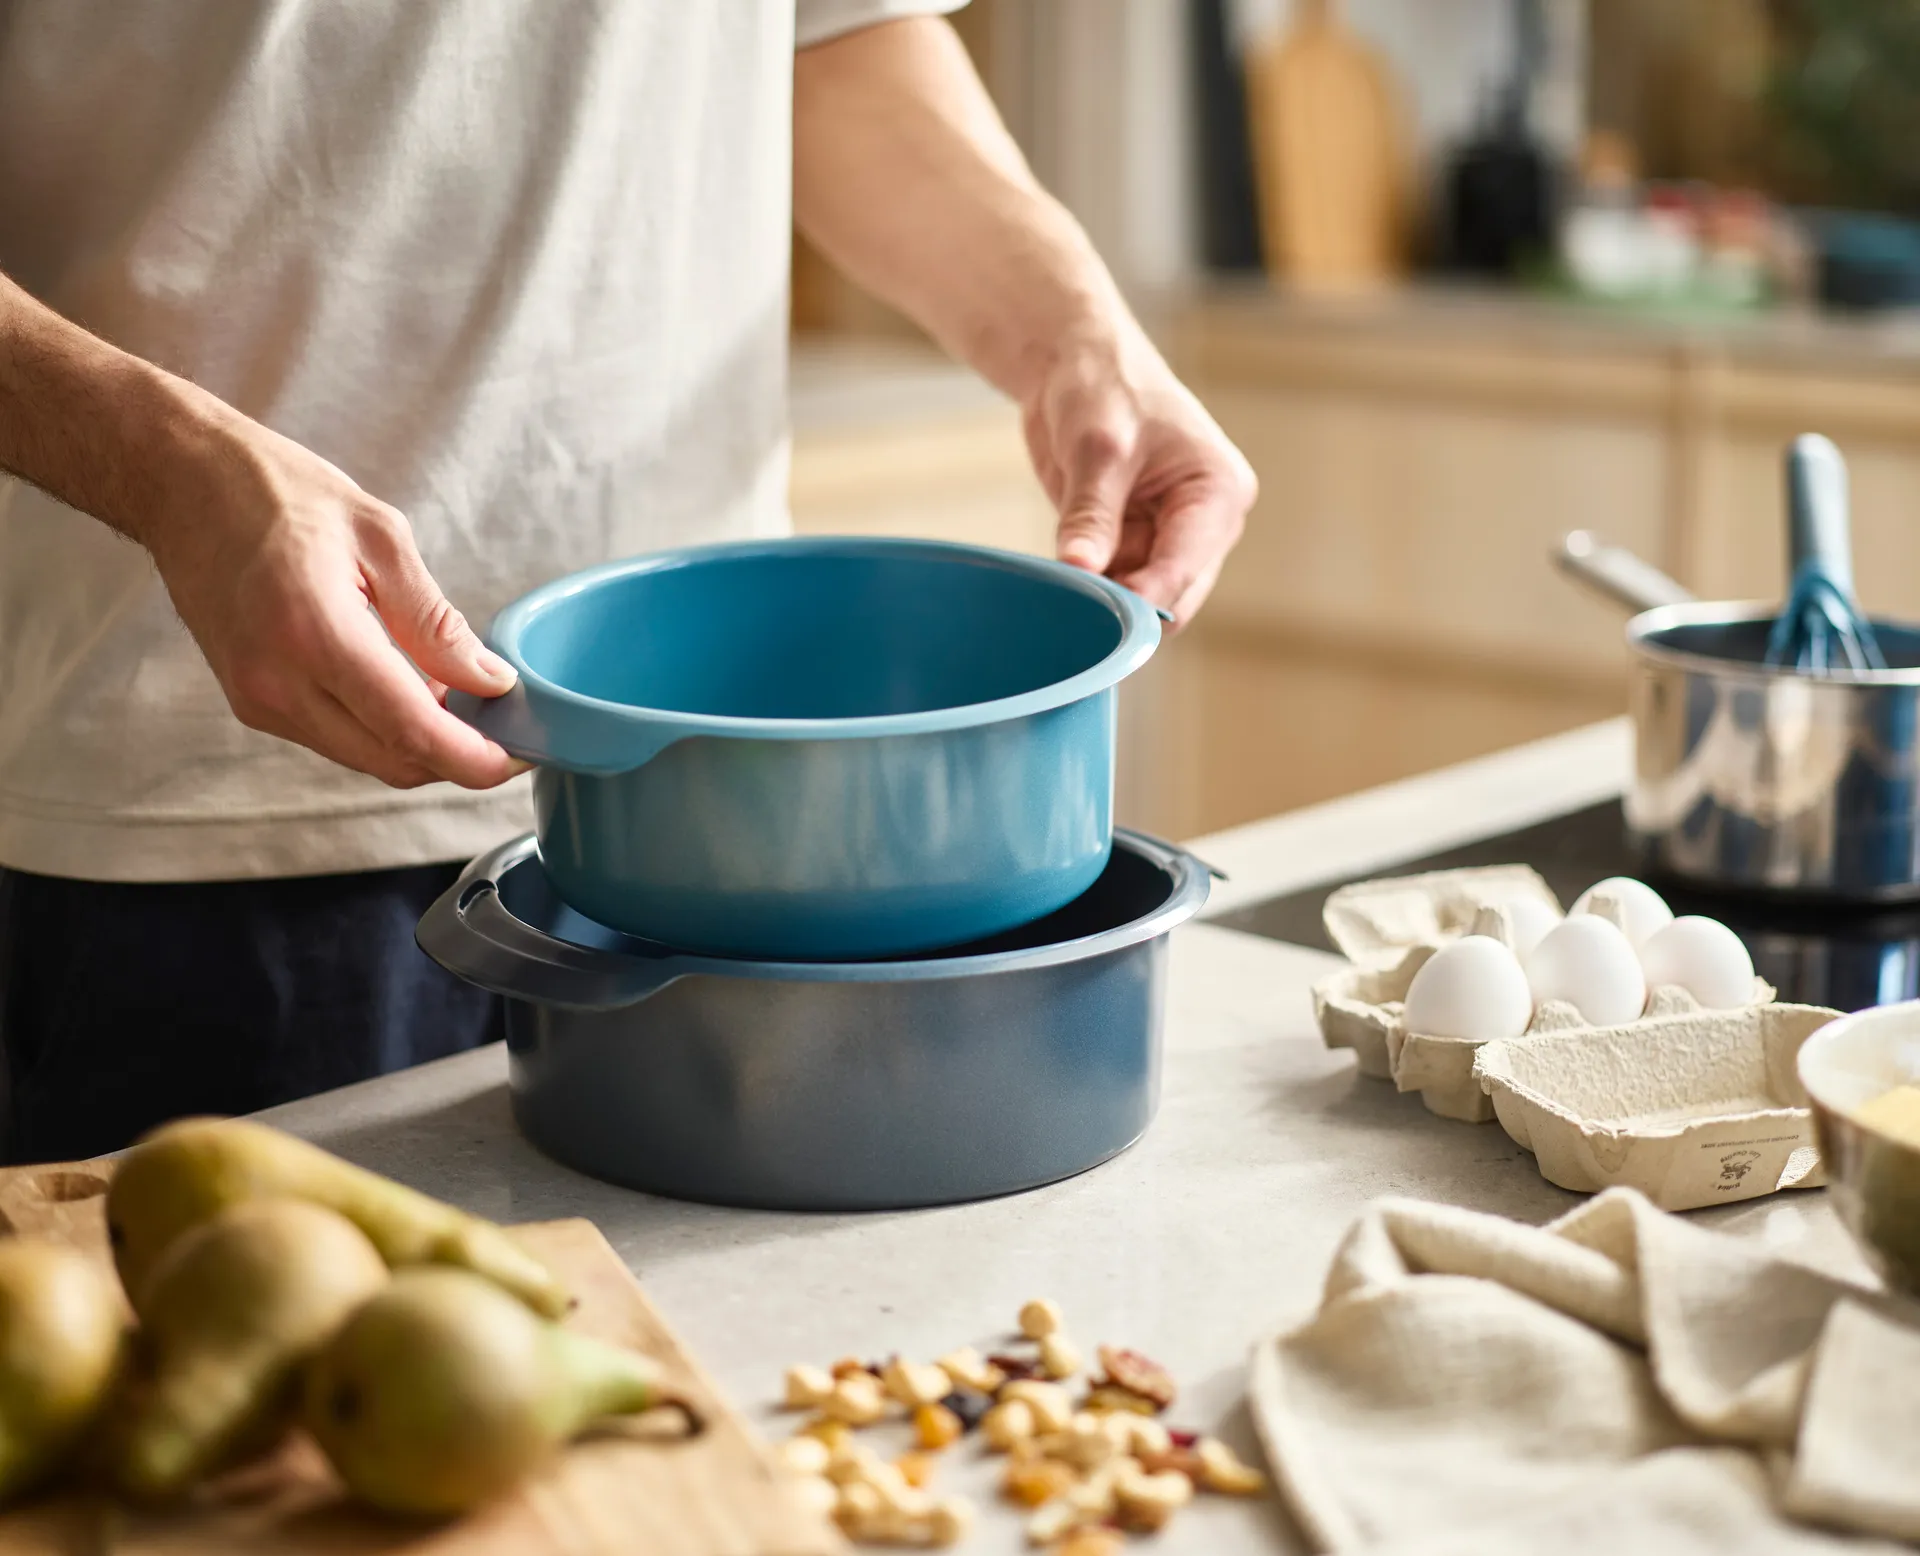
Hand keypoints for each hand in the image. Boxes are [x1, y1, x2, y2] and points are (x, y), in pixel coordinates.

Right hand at [143, 414, 524, 789]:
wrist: (180, 483)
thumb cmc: (276, 492)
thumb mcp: (381, 537)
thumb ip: (436, 621)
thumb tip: (490, 681)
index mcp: (315, 634)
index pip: (410, 730)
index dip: (474, 758)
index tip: (521, 754)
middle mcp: (278, 683)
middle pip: (392, 761)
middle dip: (457, 759)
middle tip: (505, 727)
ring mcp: (258, 700)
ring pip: (366, 758)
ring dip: (421, 746)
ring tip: (465, 705)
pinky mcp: (252, 702)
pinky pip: (336, 739)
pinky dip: (383, 730)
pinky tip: (413, 695)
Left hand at [1022, 328, 1254, 625]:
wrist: (1074, 364)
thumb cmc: (1103, 386)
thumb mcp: (1098, 448)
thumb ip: (1091, 513)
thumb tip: (1081, 568)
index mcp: (1218, 492)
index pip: (1187, 565)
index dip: (1147, 598)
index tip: (1103, 618)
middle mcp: (1204, 524)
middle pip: (1175, 596)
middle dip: (1130, 608)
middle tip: (1074, 614)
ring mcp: (1167, 537)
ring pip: (1142, 599)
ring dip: (1104, 603)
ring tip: (1060, 597)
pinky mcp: (1132, 543)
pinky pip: (1113, 585)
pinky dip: (1087, 591)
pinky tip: (1057, 588)